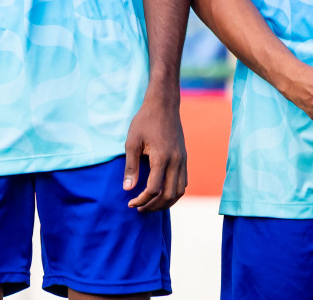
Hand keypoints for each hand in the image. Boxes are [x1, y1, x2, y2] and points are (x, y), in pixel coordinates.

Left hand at [123, 94, 186, 211]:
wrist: (164, 105)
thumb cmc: (145, 121)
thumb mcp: (132, 142)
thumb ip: (131, 167)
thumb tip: (128, 189)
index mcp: (161, 158)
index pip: (153, 189)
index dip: (141, 200)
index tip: (130, 202)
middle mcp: (176, 162)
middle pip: (169, 195)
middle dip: (154, 206)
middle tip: (140, 208)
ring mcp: (183, 160)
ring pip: (180, 191)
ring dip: (166, 202)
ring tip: (151, 205)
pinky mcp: (184, 158)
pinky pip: (184, 182)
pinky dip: (174, 192)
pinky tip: (163, 193)